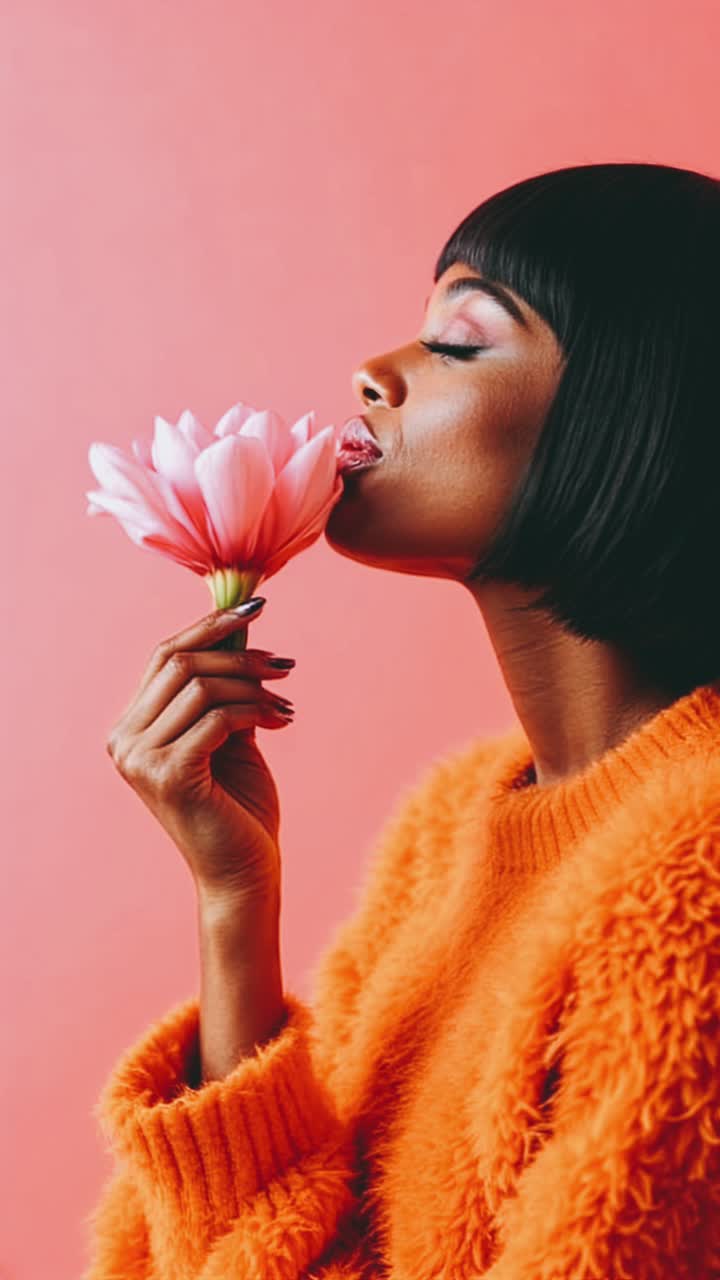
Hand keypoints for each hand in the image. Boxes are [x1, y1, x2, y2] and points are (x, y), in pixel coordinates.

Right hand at [105, 603, 294, 899]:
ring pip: (202, 685)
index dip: (210, 625)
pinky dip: (255, 711)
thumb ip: (225, 688)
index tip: (256, 608)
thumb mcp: (231, 734)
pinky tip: (281, 722)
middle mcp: (125, 740)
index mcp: (132, 728)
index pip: (164, 655)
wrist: (244, 873)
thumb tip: (241, 626)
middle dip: (239, 654)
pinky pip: (218, 717)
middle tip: (284, 665)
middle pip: (180, 662)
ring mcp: (140, 759)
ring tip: (287, 703)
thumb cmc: (239, 807)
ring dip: (254, 686)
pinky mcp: (168, 774)